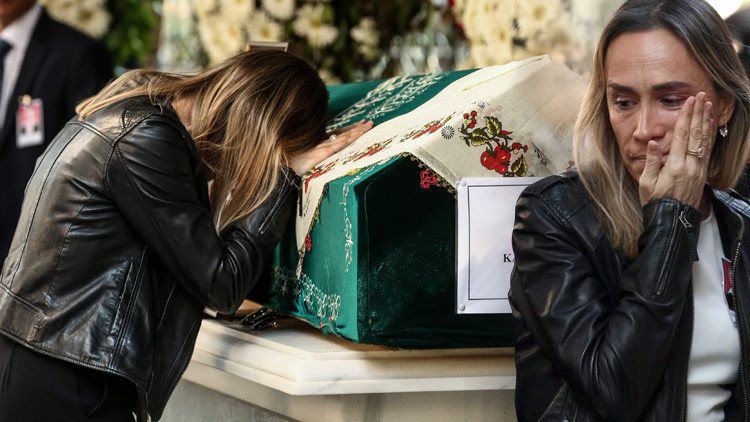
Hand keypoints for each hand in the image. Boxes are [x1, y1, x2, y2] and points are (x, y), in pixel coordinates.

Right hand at [289, 119, 373, 175]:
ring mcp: (322, 146)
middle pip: (342, 132)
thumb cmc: (289, 168)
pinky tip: (360, 133)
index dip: (348, 129)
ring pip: (344, 136)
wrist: (281, 170)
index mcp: (317, 143)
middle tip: (369, 122)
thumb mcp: (303, 161)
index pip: (336, 134)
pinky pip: (340, 142)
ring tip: (369, 125)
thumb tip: (318, 160)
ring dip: (358, 130)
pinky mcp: (322, 151)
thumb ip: (312, 157)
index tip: (359, 125)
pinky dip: (351, 137)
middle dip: (356, 127)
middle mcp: (320, 142)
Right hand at [639, 92, 713, 210]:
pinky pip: (708, 150)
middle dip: (698, 113)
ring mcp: (699, 170)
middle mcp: (690, 166)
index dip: (686, 117)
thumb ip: (651, 161)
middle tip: (701, 96)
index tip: (689, 101)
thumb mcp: (646, 183)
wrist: (673, 220)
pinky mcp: (702, 173)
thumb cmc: (655, 201)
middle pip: (696, 134)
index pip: (682, 135)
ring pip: (705, 140)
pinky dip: (710, 135)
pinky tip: (710, 126)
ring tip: (708, 105)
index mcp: (674, 166)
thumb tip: (654, 142)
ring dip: (707, 121)